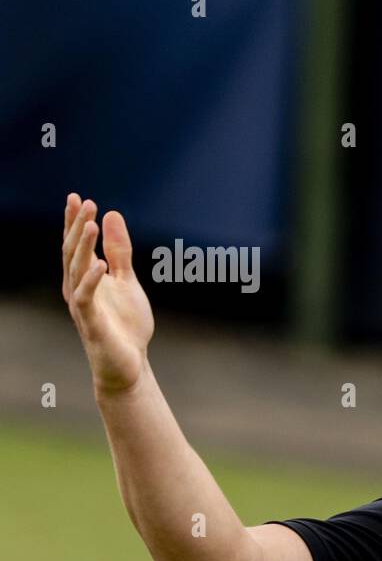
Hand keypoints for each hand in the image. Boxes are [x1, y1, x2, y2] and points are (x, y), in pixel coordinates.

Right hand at [61, 193, 154, 394]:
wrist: (128, 363)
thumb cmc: (125, 324)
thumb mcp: (127, 281)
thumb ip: (120, 251)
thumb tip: (112, 215)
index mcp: (85, 277)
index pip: (77, 244)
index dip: (75, 221)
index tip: (78, 197)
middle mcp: (77, 288)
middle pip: (74, 252)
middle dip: (78, 227)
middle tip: (85, 202)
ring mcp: (82, 305)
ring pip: (77, 270)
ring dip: (84, 247)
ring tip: (91, 224)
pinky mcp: (91, 322)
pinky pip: (86, 298)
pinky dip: (92, 281)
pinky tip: (101, 265)